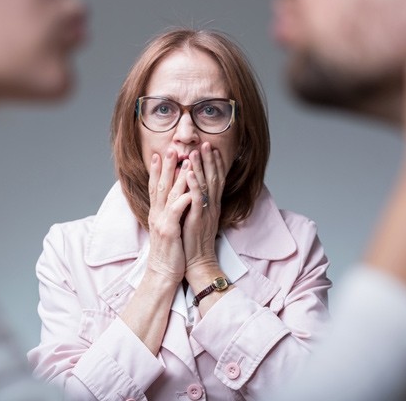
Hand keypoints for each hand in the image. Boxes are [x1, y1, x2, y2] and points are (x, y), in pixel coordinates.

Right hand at [145, 148, 192, 283]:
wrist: (164, 273)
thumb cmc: (170, 252)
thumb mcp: (168, 228)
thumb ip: (169, 213)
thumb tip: (175, 199)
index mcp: (157, 213)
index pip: (156, 187)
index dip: (158, 170)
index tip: (160, 154)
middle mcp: (157, 214)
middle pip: (161, 186)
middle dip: (167, 166)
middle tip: (172, 149)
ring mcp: (162, 222)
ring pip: (169, 195)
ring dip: (178, 177)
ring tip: (186, 162)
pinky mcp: (169, 231)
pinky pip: (177, 211)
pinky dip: (183, 199)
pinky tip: (190, 190)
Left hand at [182, 142, 226, 280]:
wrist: (198, 262)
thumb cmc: (195, 241)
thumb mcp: (199, 218)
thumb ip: (200, 204)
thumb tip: (196, 190)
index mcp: (212, 205)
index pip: (215, 179)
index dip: (214, 163)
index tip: (210, 148)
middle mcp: (211, 206)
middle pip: (213, 177)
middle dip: (209, 159)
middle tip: (206, 143)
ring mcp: (206, 211)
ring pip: (205, 184)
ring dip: (201, 167)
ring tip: (196, 152)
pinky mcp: (198, 219)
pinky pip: (197, 198)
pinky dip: (194, 184)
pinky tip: (190, 173)